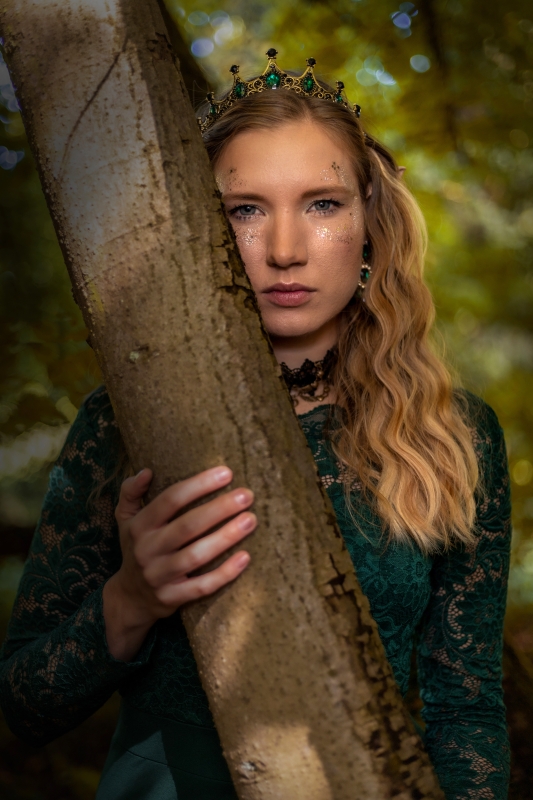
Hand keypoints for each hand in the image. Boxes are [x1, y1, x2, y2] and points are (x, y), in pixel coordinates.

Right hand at [103, 466, 254, 660]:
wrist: (130, 597)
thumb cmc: (137, 548)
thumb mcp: (125, 519)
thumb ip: (130, 492)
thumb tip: (146, 471)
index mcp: (140, 526)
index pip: (170, 499)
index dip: (199, 485)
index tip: (227, 473)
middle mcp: (147, 550)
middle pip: (187, 526)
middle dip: (219, 508)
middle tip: (246, 495)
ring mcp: (159, 576)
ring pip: (196, 555)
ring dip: (225, 537)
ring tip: (250, 520)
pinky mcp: (172, 598)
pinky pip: (201, 587)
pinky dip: (224, 573)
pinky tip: (245, 557)